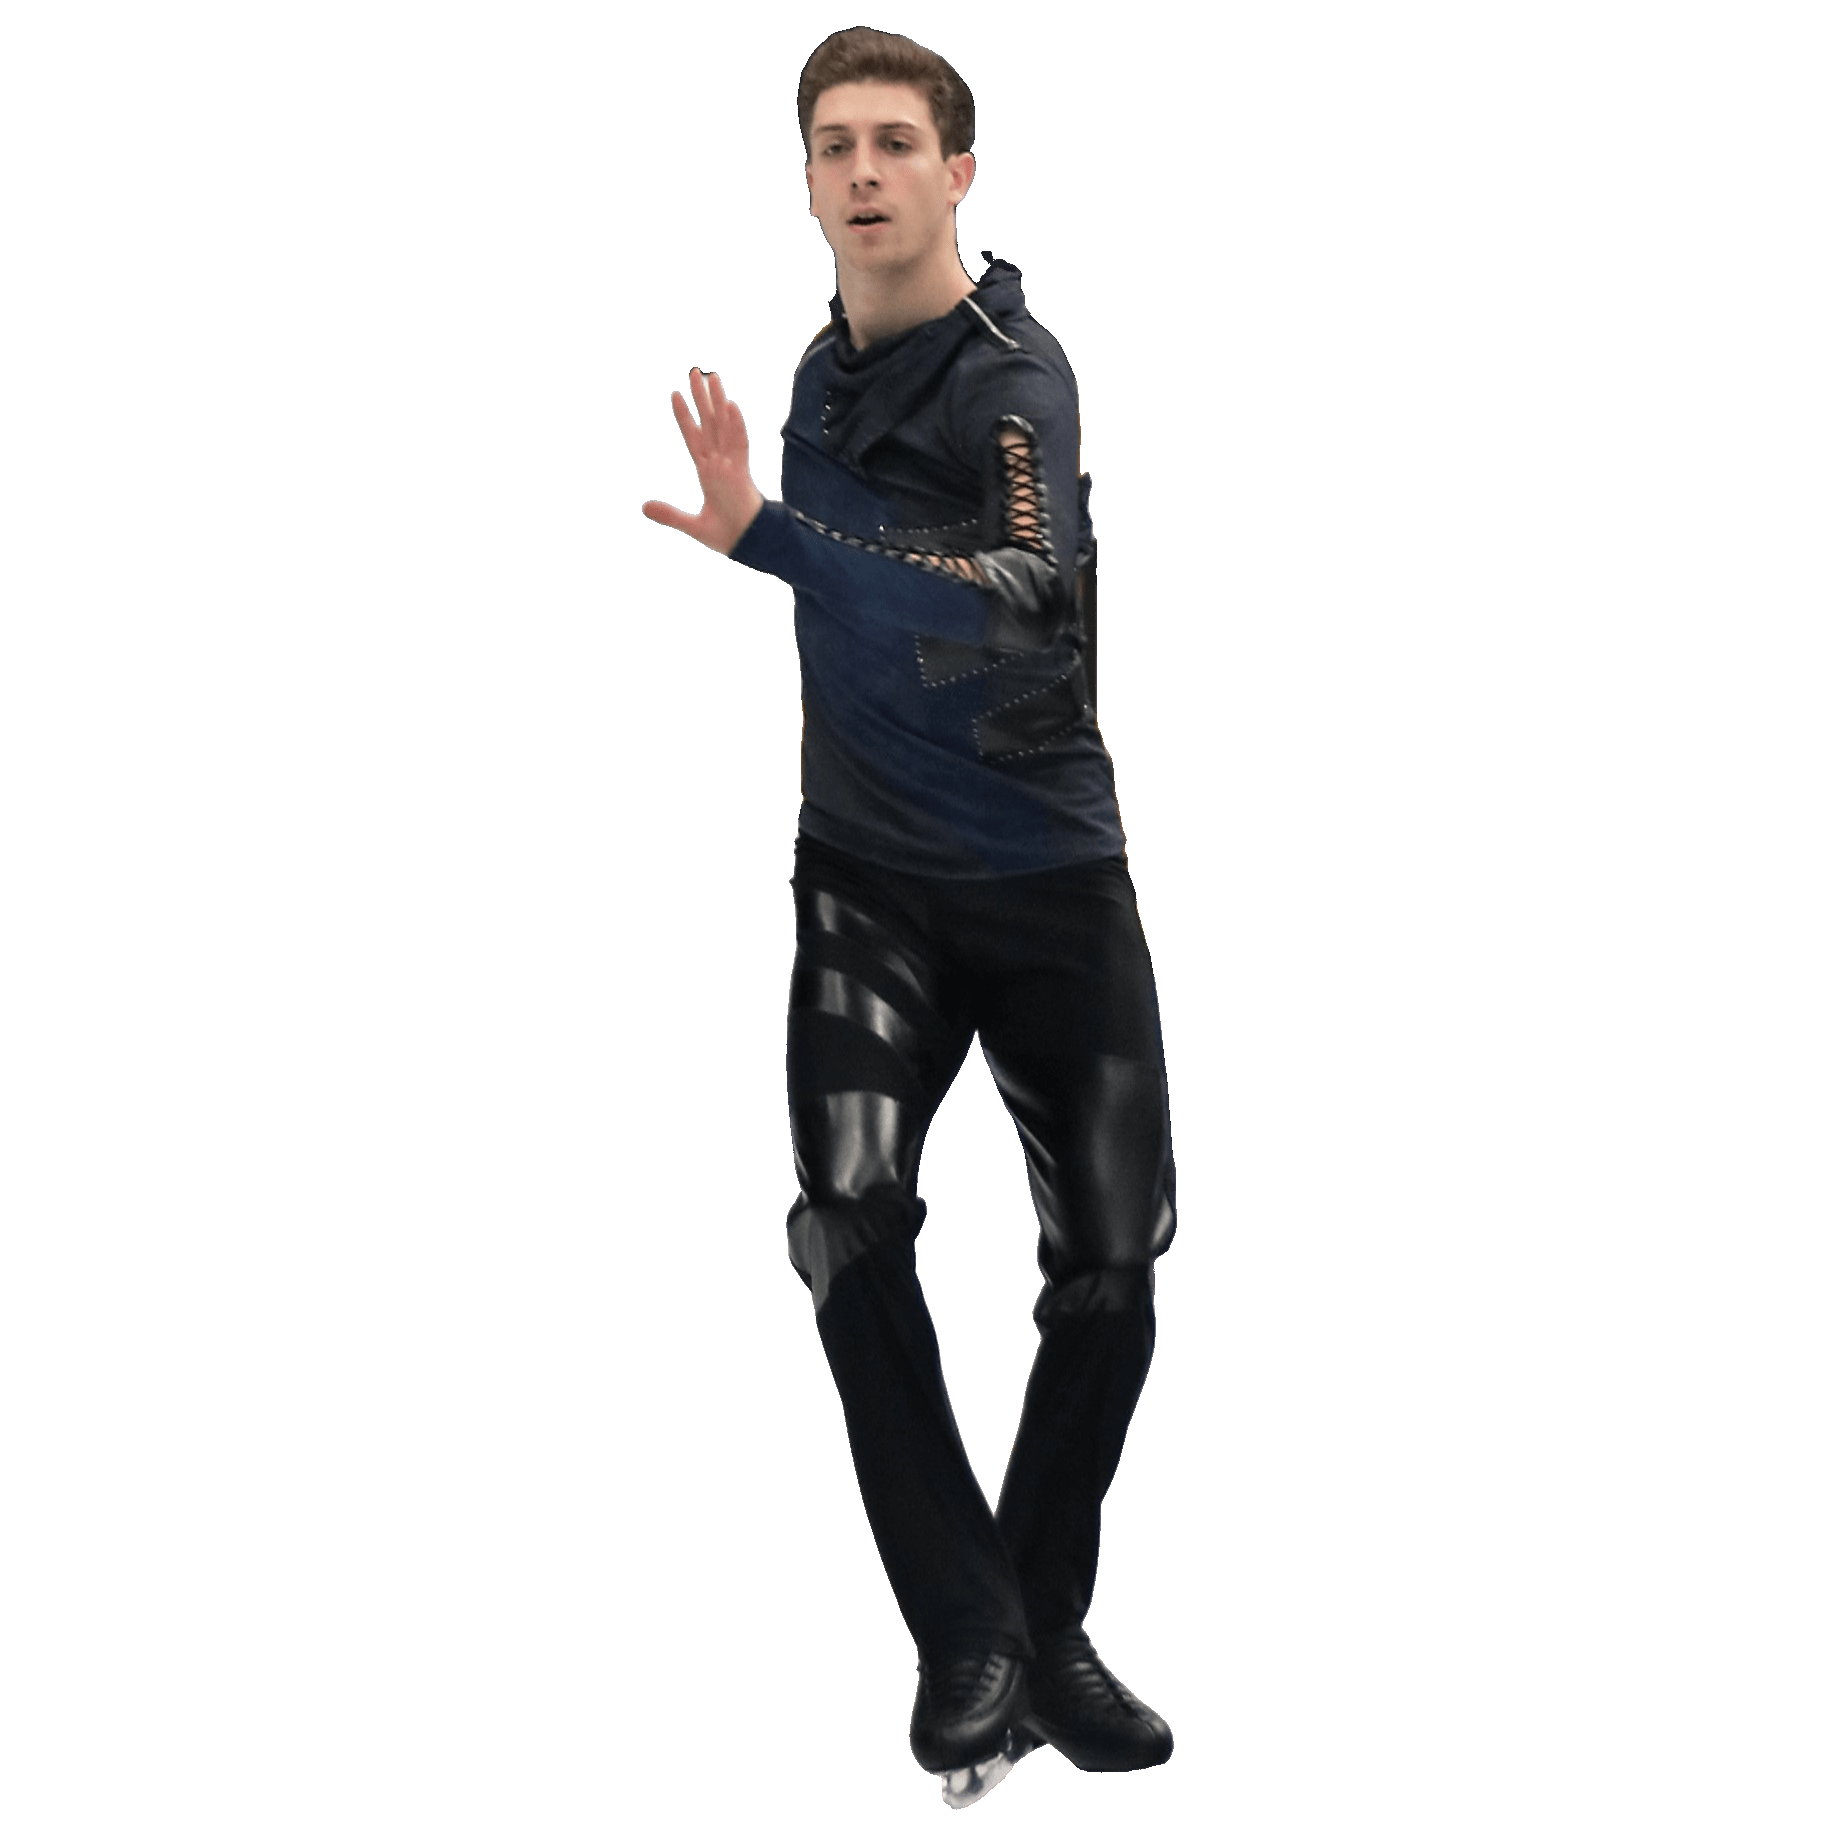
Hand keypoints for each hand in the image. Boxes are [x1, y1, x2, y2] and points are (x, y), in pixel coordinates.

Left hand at [641, 368, 765, 555]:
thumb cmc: (726, 536)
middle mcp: (718, 463)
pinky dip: (735, 424)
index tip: (675, 395)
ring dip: (717, 400)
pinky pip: (738, 443)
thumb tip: (643, 508)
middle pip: (709, 422)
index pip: (693, 437)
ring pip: (722, 425)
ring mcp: (730, 464)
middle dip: (702, 397)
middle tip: (696, 371)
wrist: (746, 545)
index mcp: (707, 472)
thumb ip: (669, 515)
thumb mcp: (691, 526)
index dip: (684, 417)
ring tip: (711, 376)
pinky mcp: (741, 472)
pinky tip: (729, 404)